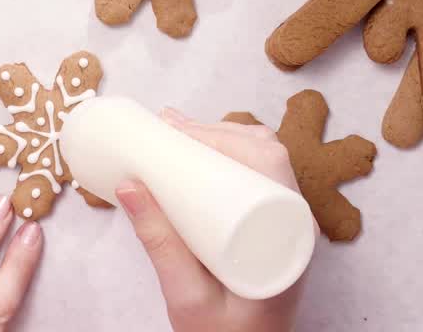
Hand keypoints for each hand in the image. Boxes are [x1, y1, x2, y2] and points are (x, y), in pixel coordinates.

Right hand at [117, 108, 309, 331]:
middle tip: (168, 125)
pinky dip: (226, 160)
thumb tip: (128, 185)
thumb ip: (160, 245)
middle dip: (215, 130)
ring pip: (261, 162)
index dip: (224, 135)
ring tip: (176, 134)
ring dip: (221, 140)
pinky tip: (196, 157)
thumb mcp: (187, 296)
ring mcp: (285, 226)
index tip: (178, 130)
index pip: (269, 161)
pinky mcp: (269, 232)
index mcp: (289, 237)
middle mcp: (294, 224)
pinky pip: (254, 182)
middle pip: (265, 153)